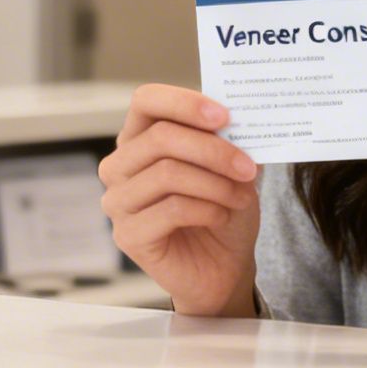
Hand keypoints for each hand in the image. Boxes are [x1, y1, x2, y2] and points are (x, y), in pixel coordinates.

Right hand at [100, 83, 260, 316]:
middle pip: (160, 138)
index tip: (224, 116)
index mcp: (140, 138)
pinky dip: (207, 209)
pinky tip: (222, 216)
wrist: (224, 266)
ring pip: (168, 173)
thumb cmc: (222, 209)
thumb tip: (238, 116)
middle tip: (248, 166)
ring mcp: (118, 201)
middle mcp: (120, 166)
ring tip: (242, 196)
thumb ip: (227, 138)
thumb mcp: (231, 167)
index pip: (146, 101)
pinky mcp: (128, 235)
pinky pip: (171, 209)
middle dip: (213, 150)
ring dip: (216, 183)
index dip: (184, 102)